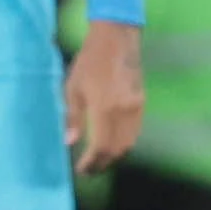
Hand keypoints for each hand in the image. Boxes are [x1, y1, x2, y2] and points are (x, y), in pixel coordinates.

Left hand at [65, 20, 144, 174]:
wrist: (117, 39)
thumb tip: (69, 142)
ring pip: (128, 144)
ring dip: (113, 156)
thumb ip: (72, 117)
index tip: (80, 170)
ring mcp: (135, 108)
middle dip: (102, 164)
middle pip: (115, 150)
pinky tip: (111, 143)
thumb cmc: (90, 61)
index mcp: (103, 108)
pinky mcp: (141, 103)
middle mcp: (123, 112)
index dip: (91, 163)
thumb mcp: (73, 87)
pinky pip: (134, 132)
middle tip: (88, 170)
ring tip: (98, 160)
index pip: (100, 147)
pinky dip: (123, 144)